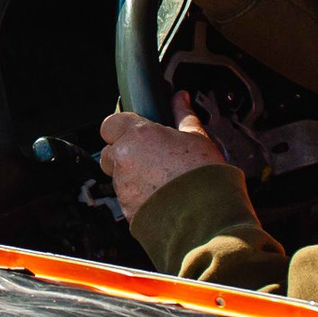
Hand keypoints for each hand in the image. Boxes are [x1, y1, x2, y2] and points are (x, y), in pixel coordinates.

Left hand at [98, 94, 229, 218]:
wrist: (207, 218)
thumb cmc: (204, 176)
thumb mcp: (198, 138)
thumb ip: (183, 115)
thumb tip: (180, 98)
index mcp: (139, 136)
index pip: (111, 123)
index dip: (122, 127)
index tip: (137, 132)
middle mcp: (124, 159)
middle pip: (110, 152)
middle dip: (125, 153)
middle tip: (151, 157)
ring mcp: (123, 186)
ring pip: (117, 177)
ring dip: (132, 176)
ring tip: (161, 181)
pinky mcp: (126, 210)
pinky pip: (126, 199)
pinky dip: (138, 198)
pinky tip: (161, 198)